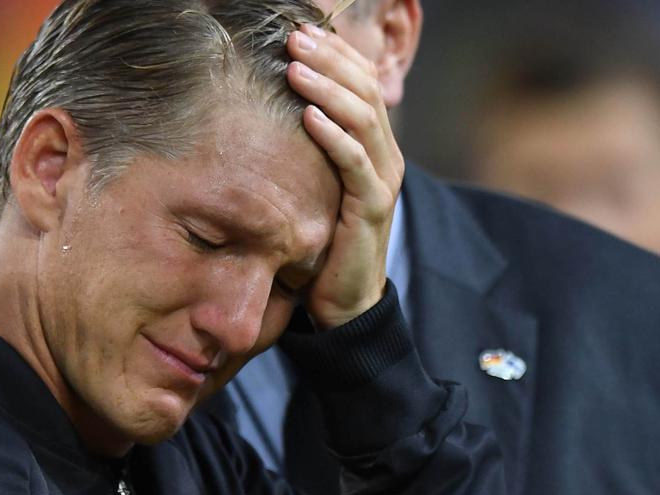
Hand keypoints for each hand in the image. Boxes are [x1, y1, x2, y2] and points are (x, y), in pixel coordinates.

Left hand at [286, 22, 404, 329]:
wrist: (344, 299)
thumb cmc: (323, 240)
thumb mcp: (316, 184)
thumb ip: (310, 148)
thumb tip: (274, 106)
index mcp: (375, 145)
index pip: (362, 82)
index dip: (336, 52)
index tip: (301, 28)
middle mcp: (385, 156)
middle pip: (366, 90)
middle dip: (330, 58)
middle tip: (294, 36)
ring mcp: (383, 181)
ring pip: (363, 119)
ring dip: (327, 89)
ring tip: (294, 67)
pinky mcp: (373, 209)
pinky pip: (356, 164)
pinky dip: (333, 136)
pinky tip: (308, 116)